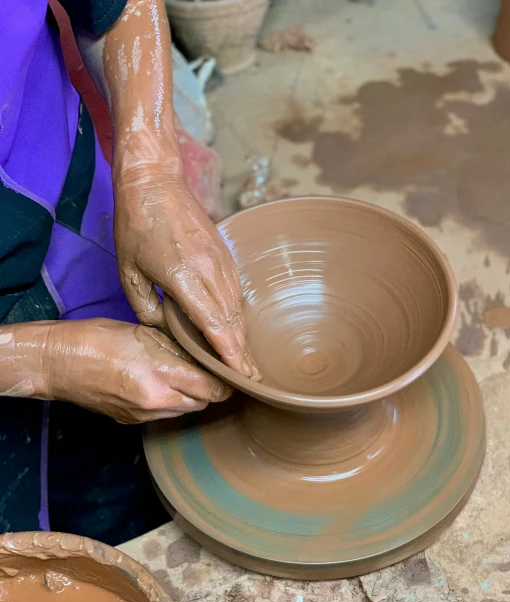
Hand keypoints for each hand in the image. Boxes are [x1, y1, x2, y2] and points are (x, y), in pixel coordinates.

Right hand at [42, 319, 230, 422]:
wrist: (57, 363)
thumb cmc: (97, 338)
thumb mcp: (145, 333)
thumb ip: (179, 348)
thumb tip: (207, 355)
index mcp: (161, 373)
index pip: (213, 388)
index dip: (225, 380)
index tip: (226, 368)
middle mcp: (156, 401)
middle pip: (204, 403)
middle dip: (210, 388)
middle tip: (207, 367)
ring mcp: (143, 415)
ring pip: (186, 411)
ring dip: (191, 396)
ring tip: (184, 374)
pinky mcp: (132, 421)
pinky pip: (164, 415)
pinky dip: (170, 402)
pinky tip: (161, 383)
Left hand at [113, 170, 259, 378]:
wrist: (155, 182)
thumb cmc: (136, 226)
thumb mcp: (128, 272)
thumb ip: (146, 309)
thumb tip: (164, 331)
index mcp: (185, 278)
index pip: (215, 325)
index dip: (229, 353)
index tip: (240, 374)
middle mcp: (210, 271)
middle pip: (233, 321)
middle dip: (241, 353)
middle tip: (248, 379)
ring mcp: (222, 262)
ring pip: (238, 308)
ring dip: (240, 335)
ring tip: (243, 360)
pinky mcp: (226, 255)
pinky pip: (235, 292)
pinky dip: (236, 314)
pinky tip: (233, 329)